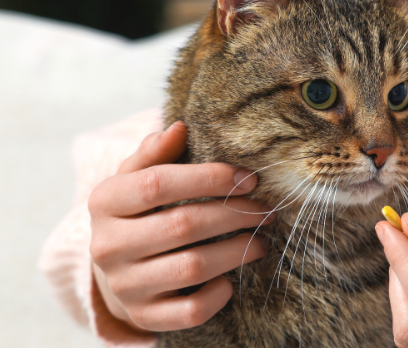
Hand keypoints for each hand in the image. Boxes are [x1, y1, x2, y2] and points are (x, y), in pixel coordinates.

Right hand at [88, 121, 274, 331]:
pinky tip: (231, 279)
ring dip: (237, 251)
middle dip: (235, 214)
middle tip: (266, 209)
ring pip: (192, 267)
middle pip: (183, 225)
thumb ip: (156, 153)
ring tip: (261, 239)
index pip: (158, 184)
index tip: (249, 178)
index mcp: (105, 202)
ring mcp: (125, 285)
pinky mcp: (144, 316)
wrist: (117, 271)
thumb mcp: (137, 178)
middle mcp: (107, 246)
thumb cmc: (139, 213)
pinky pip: (191, 310)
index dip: (210, 178)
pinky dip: (219, 294)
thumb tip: (179, 127)